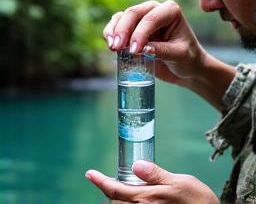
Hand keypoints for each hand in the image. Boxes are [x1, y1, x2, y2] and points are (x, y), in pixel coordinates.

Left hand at [85, 160, 219, 203]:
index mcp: (146, 199)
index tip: (89, 173)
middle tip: (111, 178)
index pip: (115, 190)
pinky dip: (129, 202)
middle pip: (116, 202)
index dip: (100, 181)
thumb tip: (136, 165)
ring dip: (119, 197)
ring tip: (125, 187)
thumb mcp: (179, 182)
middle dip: (110, 190)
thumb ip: (155, 175)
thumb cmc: (197, 201)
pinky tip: (138, 196)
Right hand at [103, 0, 206, 85]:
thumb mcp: (179, 55)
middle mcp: (155, 10)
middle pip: (133, 13)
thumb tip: (140, 49)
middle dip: (123, 30)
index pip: (151, 18)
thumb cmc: (187, 59)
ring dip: (114, 31)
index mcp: (170, 11)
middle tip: (116, 48)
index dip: (139, 34)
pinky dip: (111, 33)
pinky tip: (110, 45)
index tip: (134, 51)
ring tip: (112, 47)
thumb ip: (161, 51)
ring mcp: (142, 18)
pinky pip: (117, 25)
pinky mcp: (133, 29)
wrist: (185, 67)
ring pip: (122, 17)